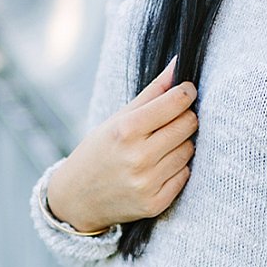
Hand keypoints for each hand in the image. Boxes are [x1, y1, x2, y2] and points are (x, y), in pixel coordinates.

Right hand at [44, 65, 196, 233]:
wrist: (77, 198)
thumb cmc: (99, 151)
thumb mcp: (118, 118)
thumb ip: (153, 91)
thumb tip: (180, 63)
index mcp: (126, 130)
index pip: (178, 102)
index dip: (186, 93)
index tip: (185, 92)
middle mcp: (138, 157)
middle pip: (189, 124)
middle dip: (184, 118)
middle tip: (168, 122)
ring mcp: (147, 182)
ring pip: (189, 150)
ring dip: (180, 145)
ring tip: (158, 148)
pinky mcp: (155, 203)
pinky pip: (185, 175)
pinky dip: (176, 169)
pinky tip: (157, 168)